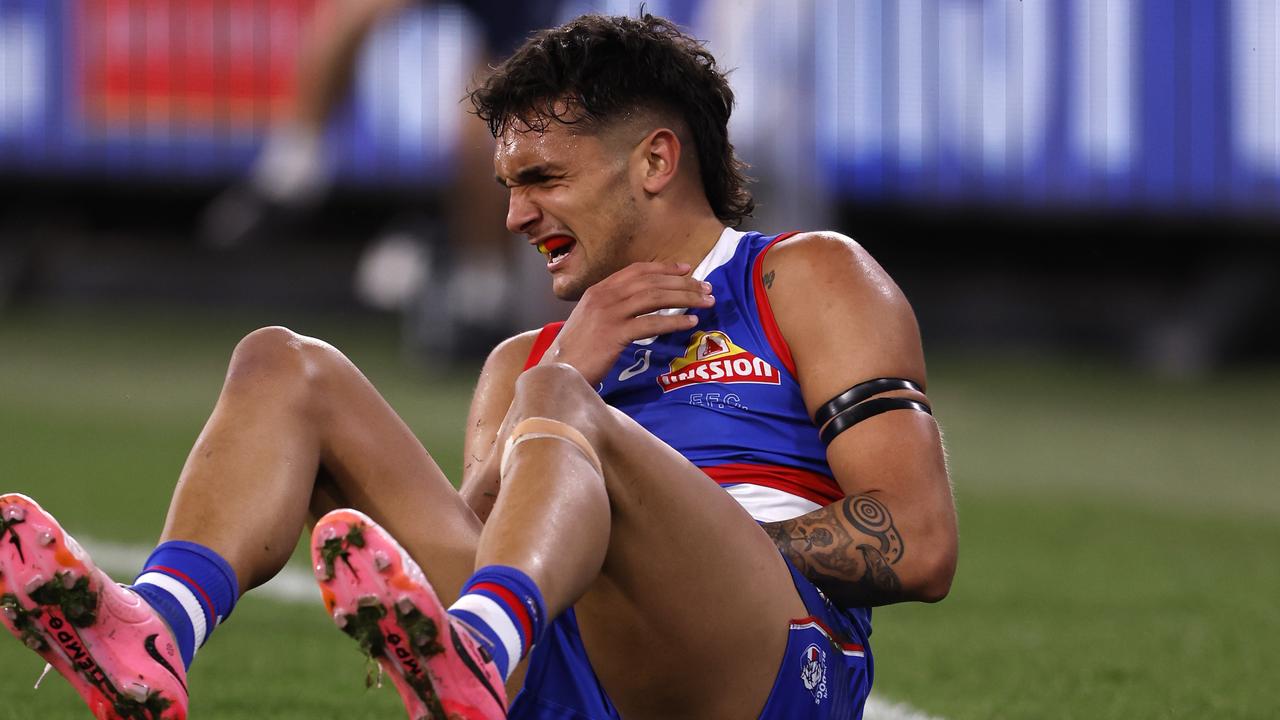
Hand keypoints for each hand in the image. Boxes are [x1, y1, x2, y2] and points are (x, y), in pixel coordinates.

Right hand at [541, 261, 713, 384]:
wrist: (558, 370)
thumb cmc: (576, 351)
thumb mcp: (591, 319)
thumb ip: (612, 308)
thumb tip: (640, 305)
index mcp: (598, 290)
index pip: (637, 270)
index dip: (664, 268)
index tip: (686, 269)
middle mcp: (604, 296)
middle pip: (651, 281)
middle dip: (682, 283)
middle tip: (706, 287)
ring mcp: (609, 314)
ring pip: (654, 297)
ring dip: (685, 298)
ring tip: (706, 301)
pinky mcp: (615, 334)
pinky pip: (652, 323)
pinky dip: (675, 321)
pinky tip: (691, 322)